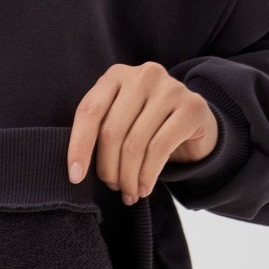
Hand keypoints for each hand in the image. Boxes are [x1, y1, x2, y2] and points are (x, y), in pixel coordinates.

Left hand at [67, 61, 218, 204]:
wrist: (194, 124)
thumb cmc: (148, 128)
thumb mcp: (120, 123)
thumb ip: (101, 133)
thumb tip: (78, 172)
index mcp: (116, 75)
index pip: (89, 111)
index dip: (79, 147)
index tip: (75, 177)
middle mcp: (143, 75)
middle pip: (112, 131)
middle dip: (108, 168)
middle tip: (112, 187)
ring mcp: (170, 88)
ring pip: (135, 143)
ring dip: (128, 177)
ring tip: (129, 193)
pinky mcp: (192, 107)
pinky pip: (159, 148)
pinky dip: (148, 175)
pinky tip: (144, 189)